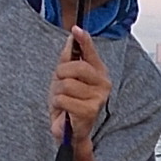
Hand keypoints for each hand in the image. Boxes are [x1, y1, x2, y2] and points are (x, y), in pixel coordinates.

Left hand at [50, 26, 112, 141]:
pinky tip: (64, 110)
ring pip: (66, 84)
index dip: (83, 40)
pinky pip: (63, 99)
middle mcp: (103, 83)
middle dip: (61, 74)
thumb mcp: (65, 76)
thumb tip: (72, 36)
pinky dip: (58, 104)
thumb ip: (69, 57)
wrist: (69, 131)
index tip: (76, 29)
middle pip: (76, 67)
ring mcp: (98, 98)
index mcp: (98, 71)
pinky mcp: (89, 111)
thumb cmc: (69, 102)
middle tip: (60, 85)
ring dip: (57, 93)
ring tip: (63, 100)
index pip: (90, 51)